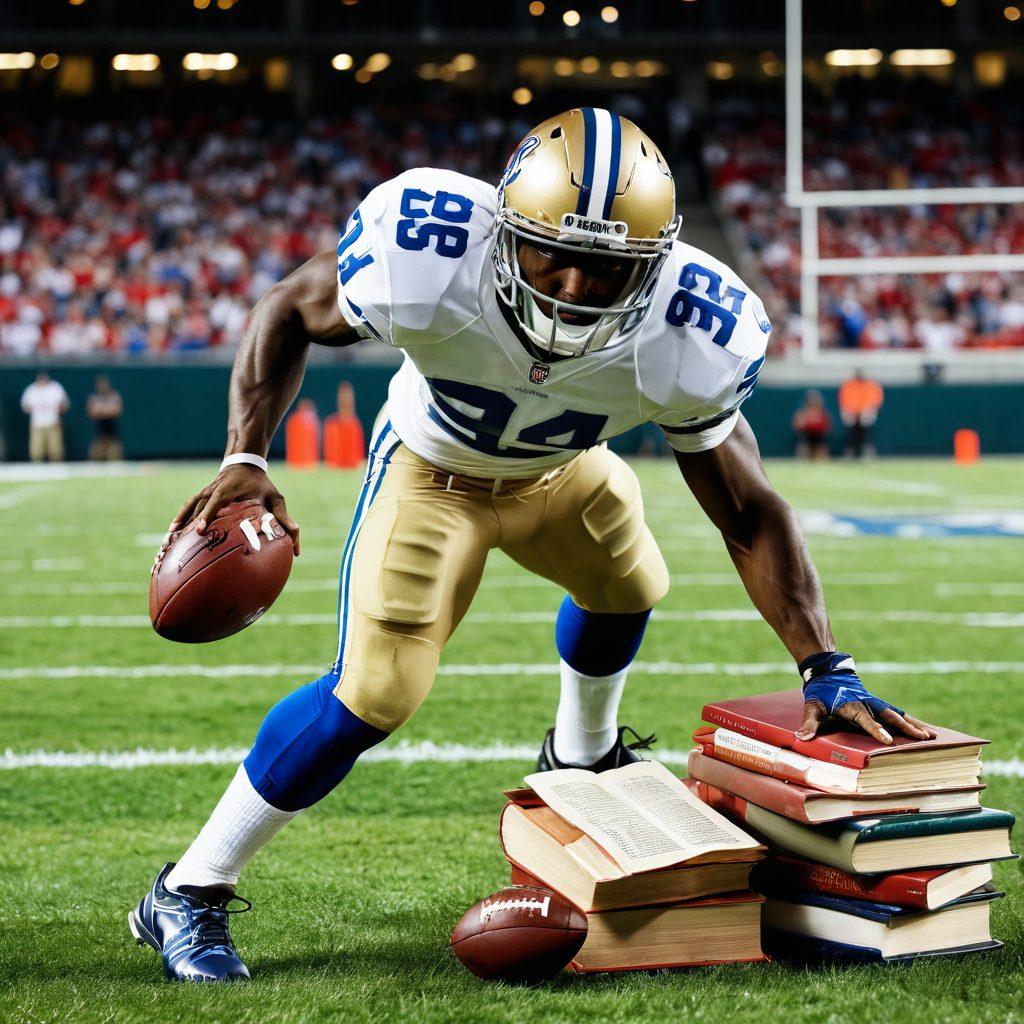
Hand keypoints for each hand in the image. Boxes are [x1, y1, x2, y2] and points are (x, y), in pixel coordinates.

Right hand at [168, 464, 299, 555]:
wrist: (244, 462)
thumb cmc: (262, 486)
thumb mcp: (275, 499)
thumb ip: (284, 520)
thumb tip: (295, 550)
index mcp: (232, 492)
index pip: (218, 504)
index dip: (208, 516)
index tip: (201, 530)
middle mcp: (216, 492)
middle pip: (200, 510)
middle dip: (189, 527)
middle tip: (179, 545)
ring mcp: (207, 493)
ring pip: (190, 509)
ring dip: (180, 525)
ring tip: (168, 544)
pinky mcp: (201, 495)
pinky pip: (187, 507)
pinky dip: (179, 518)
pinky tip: (171, 533)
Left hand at [796, 669, 935, 744]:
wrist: (828, 671)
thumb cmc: (819, 692)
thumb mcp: (811, 706)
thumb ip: (808, 723)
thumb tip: (801, 738)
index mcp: (852, 706)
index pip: (865, 720)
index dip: (876, 730)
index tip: (888, 740)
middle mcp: (867, 704)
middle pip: (890, 716)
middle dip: (907, 728)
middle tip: (924, 738)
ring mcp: (875, 703)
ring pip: (898, 714)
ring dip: (915, 724)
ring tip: (933, 735)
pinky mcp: (878, 704)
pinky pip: (897, 713)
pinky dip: (911, 721)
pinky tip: (924, 730)